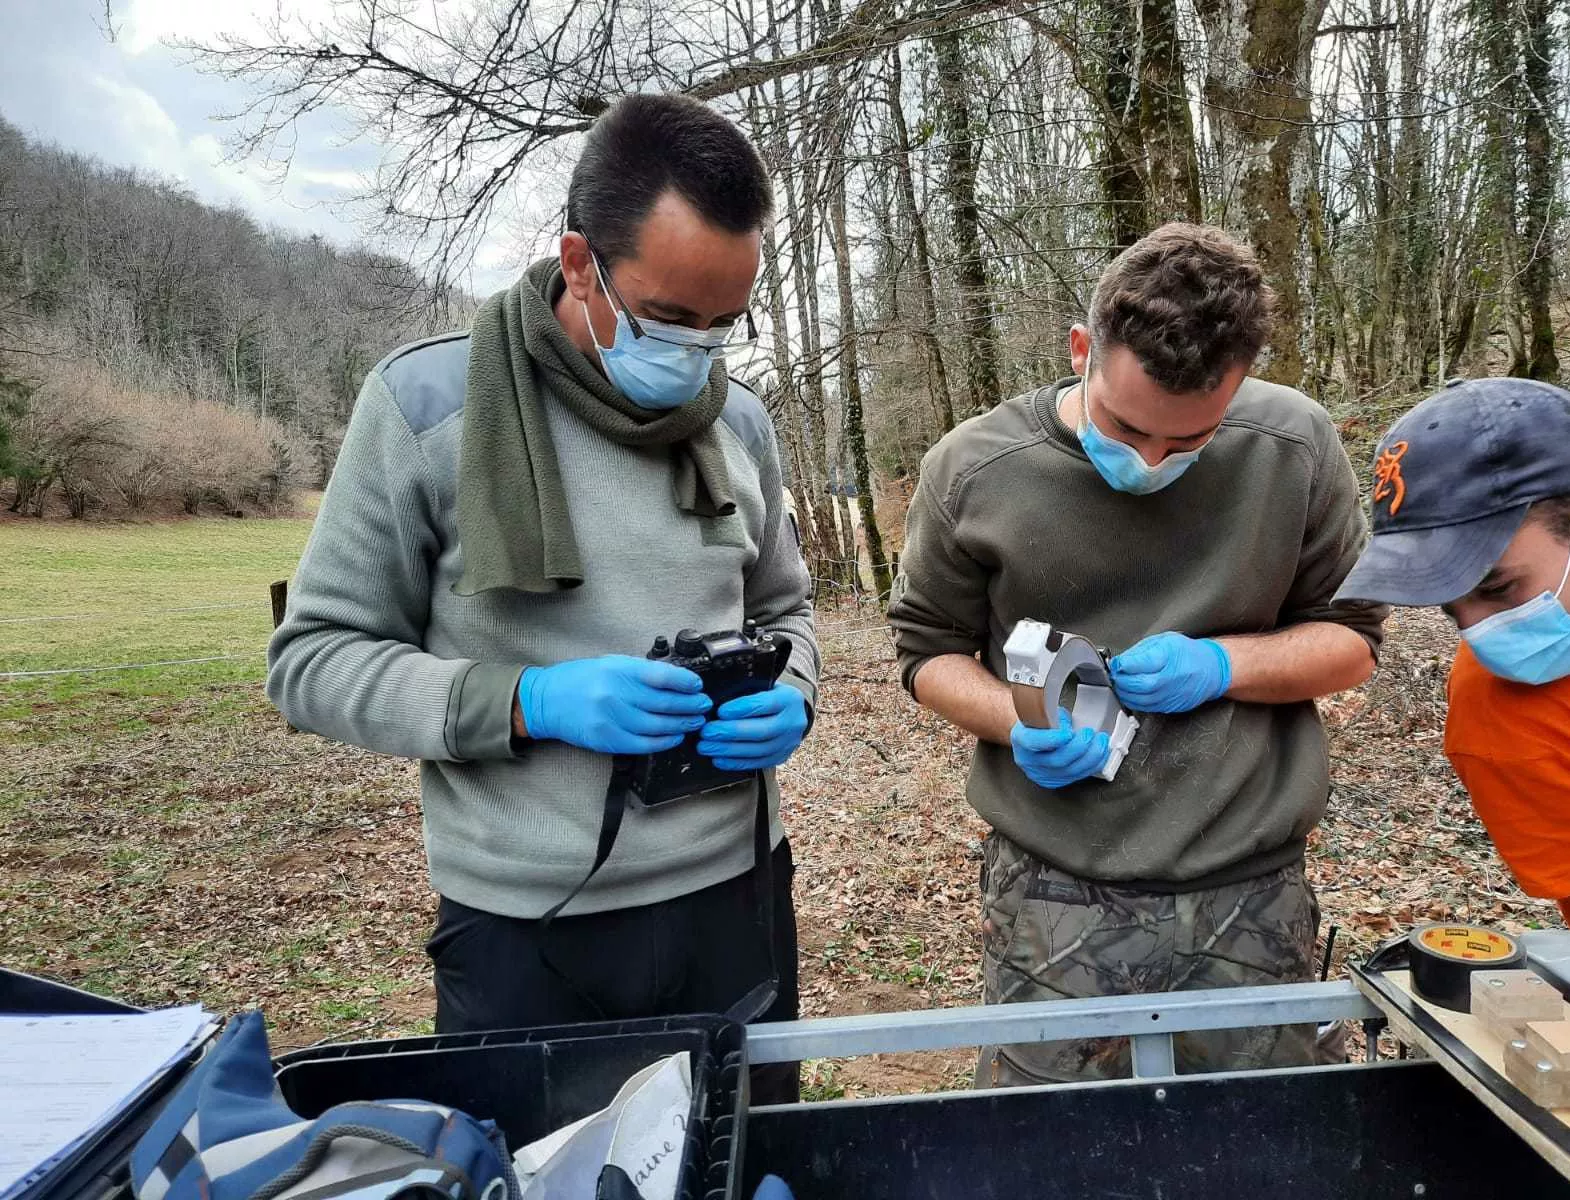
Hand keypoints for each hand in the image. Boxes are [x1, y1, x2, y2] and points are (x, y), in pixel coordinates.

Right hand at [517, 655, 710, 754]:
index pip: (660, 675)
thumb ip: (639, 673)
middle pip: (663, 703)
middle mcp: (614, 692)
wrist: (546, 700)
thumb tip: (675, 681)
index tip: (698, 685)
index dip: (685, 682)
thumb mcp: (610, 664)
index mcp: (618, 668)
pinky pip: (642, 744)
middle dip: (689, 705)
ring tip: (694, 722)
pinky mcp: (605, 738)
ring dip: (681, 725)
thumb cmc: (581, 680)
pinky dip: (663, 742)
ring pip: (656, 725)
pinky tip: (675, 737)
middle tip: (703, 706)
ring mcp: (609, 717)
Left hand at [696, 683, 808, 771]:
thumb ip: (745, 691)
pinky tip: (718, 759)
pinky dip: (735, 763)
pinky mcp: (782, 757)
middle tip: (707, 732)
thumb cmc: (768, 694)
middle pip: (761, 731)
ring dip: (729, 750)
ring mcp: (789, 742)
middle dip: (730, 732)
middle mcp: (793, 722)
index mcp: (790, 699)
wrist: (790, 711)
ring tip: (707, 747)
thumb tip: (715, 701)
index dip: (741, 709)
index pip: (765, 704)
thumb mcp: (763, 685)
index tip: (720, 712)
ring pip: (758, 750)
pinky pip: (757, 764)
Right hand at [1011, 708, 1110, 788]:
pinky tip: (1101, 754)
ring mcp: (1041, 774)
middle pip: (1057, 760)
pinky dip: (1093, 765)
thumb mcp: (1041, 712)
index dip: (1053, 739)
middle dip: (1079, 747)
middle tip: (1090, 734)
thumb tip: (1070, 726)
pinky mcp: (1054, 781)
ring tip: (1101, 741)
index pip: (1034, 742)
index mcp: (1021, 739)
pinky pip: (1077, 776)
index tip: (1068, 733)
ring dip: (1091, 757)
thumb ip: (1054, 717)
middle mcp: (1028, 761)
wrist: (1030, 735)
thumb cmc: (1037, 722)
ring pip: (1070, 771)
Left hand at [1109, 632, 1231, 713]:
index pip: (1141, 663)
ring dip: (1125, 693)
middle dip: (1121, 680)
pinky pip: (1147, 707)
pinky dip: (1134, 701)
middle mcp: (1171, 678)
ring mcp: (1171, 695)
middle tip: (1115, 675)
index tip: (1115, 663)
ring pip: (1141, 699)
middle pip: (1139, 684)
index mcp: (1170, 656)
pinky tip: (1131, 693)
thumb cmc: (1188, 654)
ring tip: (1121, 684)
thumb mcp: (1164, 641)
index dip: (1123, 665)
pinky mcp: (1170, 706)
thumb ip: (1141, 651)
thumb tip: (1120, 662)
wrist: (1211, 670)